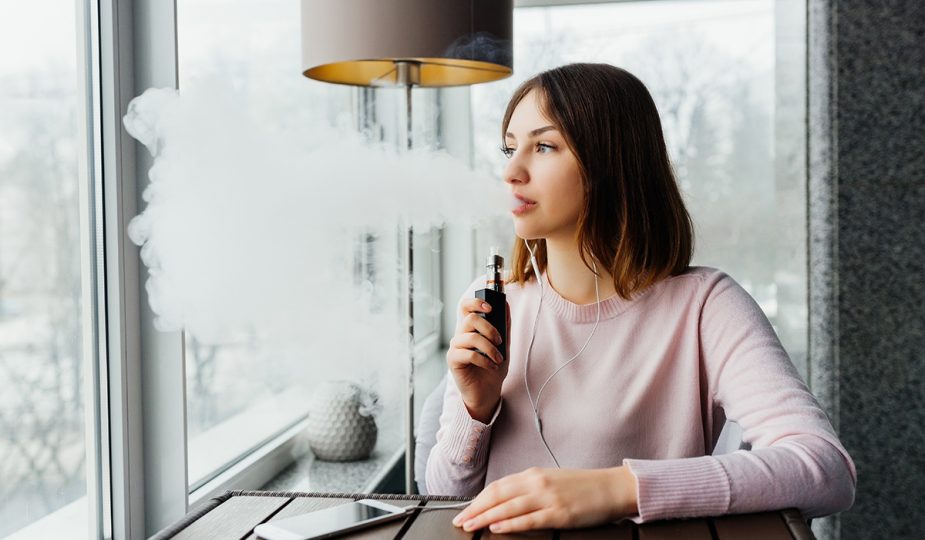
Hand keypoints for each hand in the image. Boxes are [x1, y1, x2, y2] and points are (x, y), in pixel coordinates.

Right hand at [446, 298, 511, 422]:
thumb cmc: (493, 368)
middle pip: (470, 319)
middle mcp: (461, 335)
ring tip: (498, 360)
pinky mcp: (453, 360)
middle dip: (489, 329)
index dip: (476, 302)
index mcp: (471, 329)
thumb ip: (504, 327)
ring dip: (490, 348)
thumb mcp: (503, 346)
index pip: (465, 306)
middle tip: (500, 342)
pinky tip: (491, 367)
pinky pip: (469, 354)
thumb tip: (506, 305)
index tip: (490, 308)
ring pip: (471, 337)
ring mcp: (455, 347)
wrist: (487, 392)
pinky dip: (484, 360)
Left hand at [451, 466, 638, 533]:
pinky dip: (510, 523)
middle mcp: (537, 483)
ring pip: (508, 507)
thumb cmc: (582, 486)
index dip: (478, 499)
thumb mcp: (551, 480)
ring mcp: (548, 498)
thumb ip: (528, 488)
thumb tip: (504, 501)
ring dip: (485, 517)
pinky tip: (497, 527)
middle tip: (460, 521)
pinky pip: (529, 519)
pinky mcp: (560, 513)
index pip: (497, 486)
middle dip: (475, 509)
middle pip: (498, 495)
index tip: (464, 510)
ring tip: (471, 526)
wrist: (611, 487)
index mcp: (533, 474)